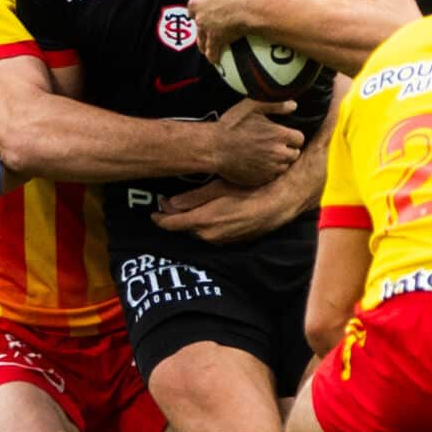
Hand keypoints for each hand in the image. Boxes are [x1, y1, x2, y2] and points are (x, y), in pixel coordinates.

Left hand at [151, 177, 300, 243]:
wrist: (277, 204)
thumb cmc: (248, 191)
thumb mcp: (217, 188)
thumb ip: (192, 198)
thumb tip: (169, 204)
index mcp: (202, 221)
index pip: (172, 224)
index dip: (160, 218)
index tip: (153, 212)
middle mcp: (209, 236)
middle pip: (183, 229)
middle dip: (174, 218)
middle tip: (168, 204)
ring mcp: (221, 241)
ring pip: (197, 232)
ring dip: (189, 222)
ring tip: (185, 208)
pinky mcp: (231, 242)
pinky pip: (210, 235)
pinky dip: (203, 226)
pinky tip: (207, 214)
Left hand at [187, 0, 269, 58]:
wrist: (250, 5)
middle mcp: (198, 5)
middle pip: (193, 9)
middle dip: (198, 11)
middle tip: (207, 14)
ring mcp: (205, 22)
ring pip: (199, 30)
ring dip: (202, 34)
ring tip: (205, 39)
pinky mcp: (214, 36)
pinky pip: (211, 47)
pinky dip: (212, 52)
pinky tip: (213, 58)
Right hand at [211, 98, 301, 184]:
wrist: (213, 148)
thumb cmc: (230, 126)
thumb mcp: (251, 107)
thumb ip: (276, 105)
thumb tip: (293, 105)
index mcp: (279, 136)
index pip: (300, 139)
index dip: (292, 136)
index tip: (283, 135)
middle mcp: (278, 154)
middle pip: (294, 154)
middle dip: (287, 149)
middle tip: (273, 144)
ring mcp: (270, 169)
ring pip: (284, 167)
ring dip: (279, 161)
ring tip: (265, 154)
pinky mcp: (261, 179)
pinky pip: (272, 177)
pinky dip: (268, 171)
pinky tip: (257, 163)